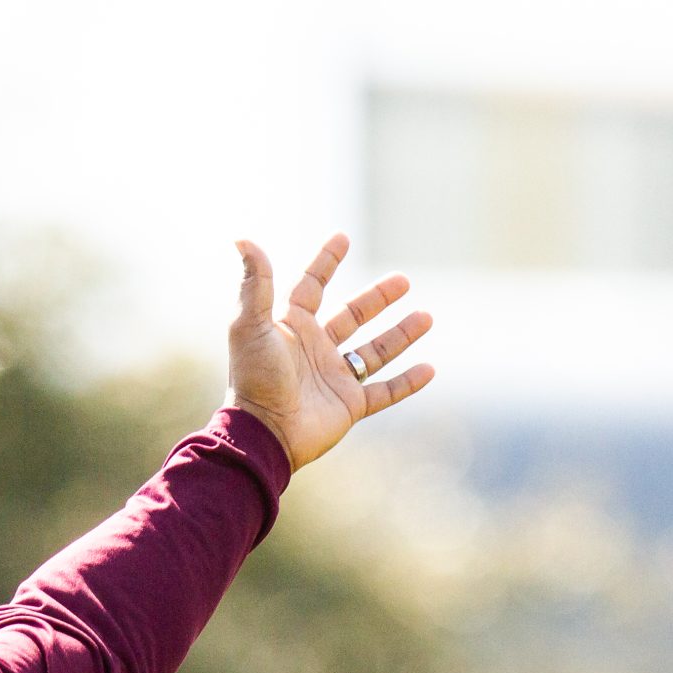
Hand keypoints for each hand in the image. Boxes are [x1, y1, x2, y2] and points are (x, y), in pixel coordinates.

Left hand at [225, 233, 433, 469]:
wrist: (264, 433)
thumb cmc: (254, 378)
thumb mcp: (250, 325)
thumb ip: (254, 283)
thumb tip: (243, 239)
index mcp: (291, 328)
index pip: (310, 287)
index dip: (325, 263)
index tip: (343, 238)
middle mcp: (314, 350)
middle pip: (352, 316)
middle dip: (377, 298)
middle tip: (403, 280)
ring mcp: (333, 378)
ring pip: (374, 352)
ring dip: (400, 335)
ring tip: (426, 317)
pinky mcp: (348, 406)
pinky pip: (384, 392)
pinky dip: (407, 382)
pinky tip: (429, 369)